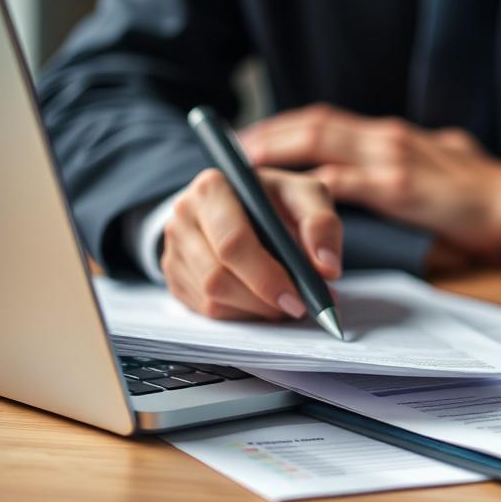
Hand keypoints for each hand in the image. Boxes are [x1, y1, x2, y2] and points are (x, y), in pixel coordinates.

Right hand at [160, 167, 341, 319]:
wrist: (240, 203)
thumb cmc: (274, 199)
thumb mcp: (304, 195)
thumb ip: (321, 223)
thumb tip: (327, 267)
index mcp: (213, 188)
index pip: (233, 242)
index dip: (267, 276)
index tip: (299, 297)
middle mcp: (184, 216)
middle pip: (217, 276)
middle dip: (263, 300)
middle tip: (298, 308)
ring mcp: (174, 248)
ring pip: (212, 298)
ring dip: (256, 310)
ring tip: (287, 302)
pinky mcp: (174, 276)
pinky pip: (207, 309)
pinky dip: (242, 312)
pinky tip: (264, 302)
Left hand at [239, 104, 500, 256]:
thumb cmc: (485, 190)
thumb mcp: (444, 160)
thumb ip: (413, 159)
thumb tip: (398, 164)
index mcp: (394, 133)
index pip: (329, 119)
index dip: (288, 125)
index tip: (258, 136)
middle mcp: (387, 136)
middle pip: (315, 122)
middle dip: (271, 131)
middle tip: (234, 145)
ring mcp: (391, 158)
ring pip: (320, 140)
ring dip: (279, 150)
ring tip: (246, 165)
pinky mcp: (398, 186)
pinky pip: (341, 182)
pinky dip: (308, 187)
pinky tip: (286, 195)